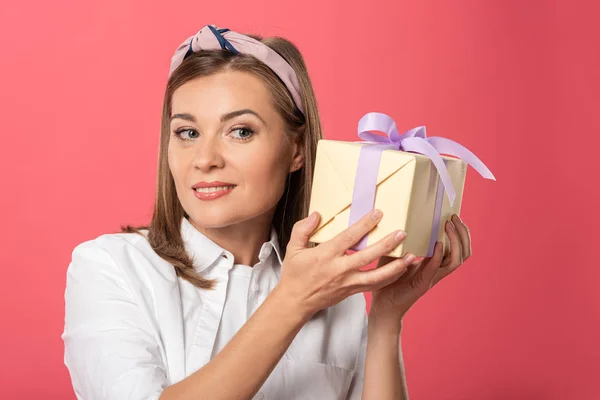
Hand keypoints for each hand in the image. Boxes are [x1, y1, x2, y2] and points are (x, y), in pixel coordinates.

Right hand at [277, 210, 413, 320]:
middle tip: (402, 233)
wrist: (295, 302)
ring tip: (411, 257)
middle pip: (368, 256)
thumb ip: (303, 229)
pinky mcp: (352, 291)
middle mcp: (339, 270)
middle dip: (386, 244)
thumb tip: (316, 215)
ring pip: (376, 276)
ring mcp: (347, 283)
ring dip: (395, 267)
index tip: (378, 213)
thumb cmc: (295, 274)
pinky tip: (400, 271)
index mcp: (326, 256)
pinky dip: (389, 279)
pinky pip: (374, 286)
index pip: (348, 238)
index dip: (364, 225)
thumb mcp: (293, 249)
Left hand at [370, 214, 471, 326]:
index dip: (460, 232)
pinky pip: (436, 269)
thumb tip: (395, 218)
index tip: (455, 216)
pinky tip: (438, 244)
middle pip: (463, 252)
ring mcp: (432, 277)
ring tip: (449, 226)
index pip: (457, 247)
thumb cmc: (387, 279)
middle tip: (455, 217)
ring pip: (456, 260)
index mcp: (434, 263)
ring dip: (456, 241)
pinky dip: (439, 256)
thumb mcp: (394, 254)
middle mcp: (437, 270)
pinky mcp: (423, 284)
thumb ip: (399, 240)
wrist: (382, 306)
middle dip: (463, 234)